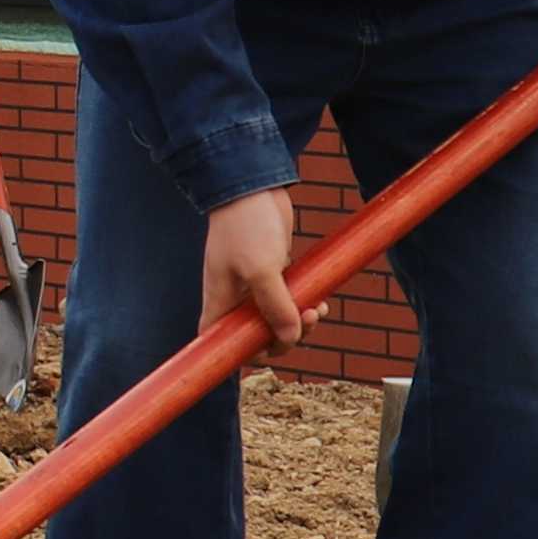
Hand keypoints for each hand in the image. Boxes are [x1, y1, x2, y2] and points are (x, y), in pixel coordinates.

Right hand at [198, 187, 307, 363]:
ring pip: (275, 318)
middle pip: (254, 334)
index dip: (237, 353)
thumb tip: (290, 337)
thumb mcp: (262, 270)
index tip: (267, 349)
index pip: (217, 340)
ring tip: (317, 309)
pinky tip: (320, 299)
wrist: (252, 185)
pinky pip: (288, 299)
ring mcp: (253, 283)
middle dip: (283, 336)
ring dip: (299, 321)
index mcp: (221, 299)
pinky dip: (304, 303)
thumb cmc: (247, 226)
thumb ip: (275, 307)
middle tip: (305, 322)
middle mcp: (234, 295)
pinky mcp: (272, 270)